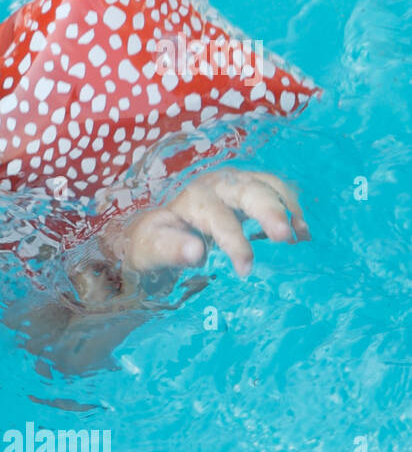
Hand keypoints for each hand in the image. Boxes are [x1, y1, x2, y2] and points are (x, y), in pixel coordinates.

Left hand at [103, 167, 309, 277]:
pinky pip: (276, 188)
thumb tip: (195, 251)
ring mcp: (235, 182)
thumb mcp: (151, 248)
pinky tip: (301, 230)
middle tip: (287, 237)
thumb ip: (169, 249)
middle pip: (249, 191)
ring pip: (268, 184)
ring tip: (301, 236)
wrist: (155, 227)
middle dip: (271, 211)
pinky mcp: (249, 187)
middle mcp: (216, 185)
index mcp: (192, 200)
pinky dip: (291, 205)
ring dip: (288, 207)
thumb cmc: (153, 240)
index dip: (235, 243)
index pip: (219, 219)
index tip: (246, 269)